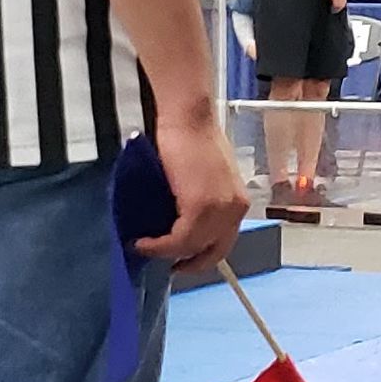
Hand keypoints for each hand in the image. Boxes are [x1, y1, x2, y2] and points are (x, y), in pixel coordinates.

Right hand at [137, 109, 245, 269]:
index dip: (203, 256)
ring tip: (144, 247)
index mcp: (237, 202)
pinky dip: (159, 245)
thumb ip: (199, 201)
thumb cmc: (190, 136)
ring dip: (166, 253)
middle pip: (212, 252)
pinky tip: (143, 242)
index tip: (182, 261)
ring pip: (192, 248)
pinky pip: (178, 240)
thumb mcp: (203, 177)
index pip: (224, 242)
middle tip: (167, 265)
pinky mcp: (200, 208)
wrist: (187, 116)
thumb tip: (177, 221)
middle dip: (188, 263)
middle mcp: (234, 210)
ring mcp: (219, 210)